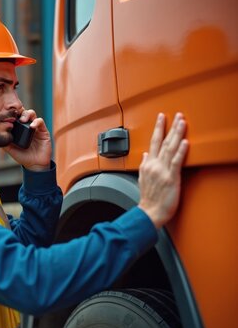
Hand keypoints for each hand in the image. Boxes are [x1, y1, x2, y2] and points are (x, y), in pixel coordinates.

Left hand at [4, 108, 51, 170]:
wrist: (35, 164)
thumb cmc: (22, 156)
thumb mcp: (10, 149)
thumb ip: (4, 142)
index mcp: (18, 129)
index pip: (15, 117)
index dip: (11, 113)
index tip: (7, 114)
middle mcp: (26, 126)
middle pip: (23, 112)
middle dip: (19, 111)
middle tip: (15, 116)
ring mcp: (35, 127)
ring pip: (32, 114)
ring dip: (27, 114)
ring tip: (23, 120)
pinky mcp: (43, 130)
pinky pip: (40, 121)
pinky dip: (36, 121)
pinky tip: (32, 126)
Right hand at [138, 112, 188, 227]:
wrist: (150, 213)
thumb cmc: (148, 199)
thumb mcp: (142, 179)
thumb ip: (144, 165)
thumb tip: (146, 155)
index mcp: (148, 165)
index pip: (153, 142)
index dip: (158, 129)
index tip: (162, 118)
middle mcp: (154, 165)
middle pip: (163, 142)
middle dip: (170, 127)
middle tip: (177, 115)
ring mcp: (162, 171)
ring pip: (170, 148)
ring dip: (176, 134)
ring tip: (182, 122)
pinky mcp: (171, 178)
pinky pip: (176, 162)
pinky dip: (180, 151)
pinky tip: (184, 142)